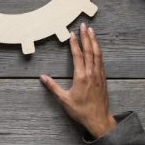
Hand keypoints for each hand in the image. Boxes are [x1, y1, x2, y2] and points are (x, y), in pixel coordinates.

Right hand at [40, 24, 115, 138]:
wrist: (98, 119)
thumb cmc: (81, 111)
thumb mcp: (64, 100)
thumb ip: (53, 87)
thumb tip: (42, 77)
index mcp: (81, 77)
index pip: (77, 55)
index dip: (74, 43)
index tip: (72, 33)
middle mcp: (91, 73)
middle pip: (89, 51)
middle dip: (86, 37)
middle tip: (84, 25)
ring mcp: (99, 75)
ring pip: (97, 54)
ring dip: (94, 41)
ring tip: (91, 31)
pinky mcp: (103, 78)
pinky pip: (101, 61)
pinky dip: (98, 51)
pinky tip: (97, 47)